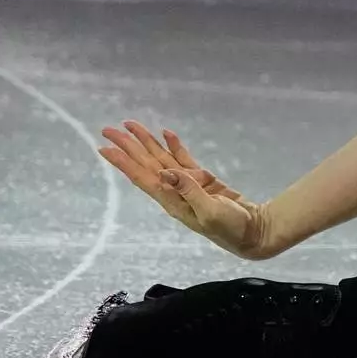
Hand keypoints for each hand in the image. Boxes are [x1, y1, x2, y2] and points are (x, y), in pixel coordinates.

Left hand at [98, 120, 273, 259]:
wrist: (252, 232)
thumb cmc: (231, 228)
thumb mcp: (210, 212)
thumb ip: (189, 191)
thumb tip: (165, 174)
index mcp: (172, 201)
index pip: (142, 177)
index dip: (123, 162)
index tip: (104, 148)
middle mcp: (174, 192)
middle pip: (146, 164)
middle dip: (128, 146)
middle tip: (108, 129)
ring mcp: (188, 185)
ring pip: (162, 159)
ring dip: (146, 142)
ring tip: (131, 125)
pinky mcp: (203, 181)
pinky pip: (183, 159)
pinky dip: (174, 146)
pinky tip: (166, 134)